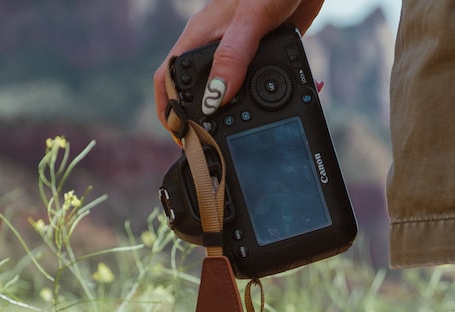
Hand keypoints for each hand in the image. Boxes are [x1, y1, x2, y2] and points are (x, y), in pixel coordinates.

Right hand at [153, 0, 325, 130]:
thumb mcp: (252, 19)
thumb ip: (233, 56)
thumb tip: (216, 98)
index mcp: (200, 37)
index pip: (169, 78)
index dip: (169, 112)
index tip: (183, 139)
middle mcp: (215, 47)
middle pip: (196, 93)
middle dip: (202, 122)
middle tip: (213, 149)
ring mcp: (238, 53)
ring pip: (226, 93)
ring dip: (236, 117)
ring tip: (246, 139)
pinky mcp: (261, 55)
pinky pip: (257, 86)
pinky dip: (268, 102)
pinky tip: (285, 110)